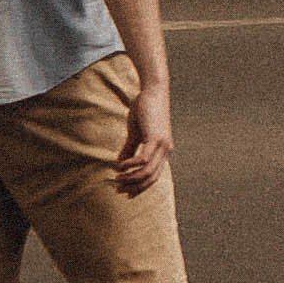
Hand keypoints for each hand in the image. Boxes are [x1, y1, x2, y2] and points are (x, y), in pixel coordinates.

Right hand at [114, 77, 172, 194]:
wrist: (153, 90)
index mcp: (163, 151)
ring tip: (117, 177)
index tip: (126, 192)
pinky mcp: (155, 138)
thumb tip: (120, 164)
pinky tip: (120, 165)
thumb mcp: (136, 132)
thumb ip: (130, 149)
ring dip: (131, 178)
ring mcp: (162, 146)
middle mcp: (166, 151)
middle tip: (118, 187)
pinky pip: (143, 160)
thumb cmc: (144, 109)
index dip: (140, 187)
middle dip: (134, 186)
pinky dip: (130, 165)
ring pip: (147, 172)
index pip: (153, 177)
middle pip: (151, 179)